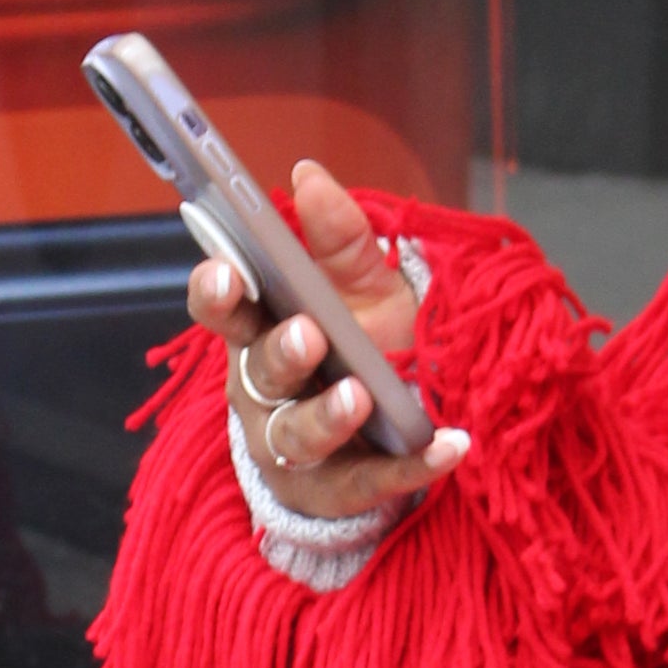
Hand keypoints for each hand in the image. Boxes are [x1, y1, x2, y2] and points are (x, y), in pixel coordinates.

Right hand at [190, 157, 467, 527]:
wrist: (389, 431)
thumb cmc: (363, 346)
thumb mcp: (359, 289)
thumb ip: (338, 239)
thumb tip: (309, 175)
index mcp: (261, 332)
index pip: (223, 311)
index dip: (217, 292)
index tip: (229, 270)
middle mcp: (265, 393)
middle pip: (259, 374)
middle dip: (282, 354)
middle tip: (309, 333)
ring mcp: (295, 449)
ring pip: (297, 437)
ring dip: (329, 416)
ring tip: (364, 397)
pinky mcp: (338, 493)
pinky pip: (370, 483)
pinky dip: (411, 466)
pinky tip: (450, 444)